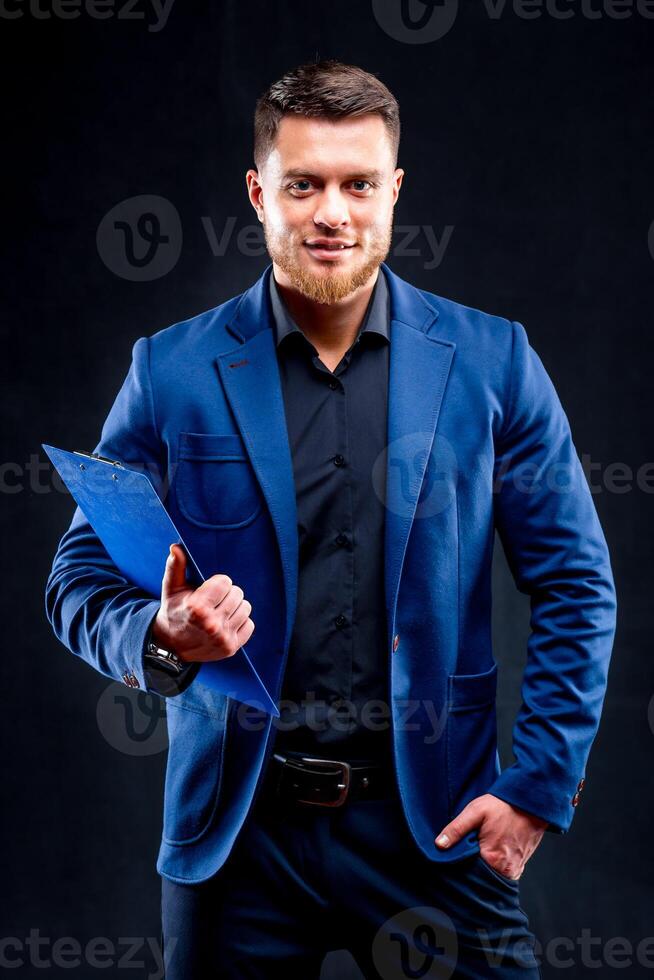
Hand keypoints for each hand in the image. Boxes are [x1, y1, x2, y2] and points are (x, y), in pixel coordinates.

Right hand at [152, 543, 254, 662]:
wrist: (171, 645)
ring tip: (221, 610)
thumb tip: (176, 547)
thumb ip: (175, 567)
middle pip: (237, 593)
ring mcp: (222, 638)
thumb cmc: (174, 611)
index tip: (209, 588)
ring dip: (235, 607)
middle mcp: (211, 624)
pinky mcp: (231, 648)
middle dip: (227, 594)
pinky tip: (226, 622)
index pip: (225, 582)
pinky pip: (249, 625)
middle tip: (215, 600)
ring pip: (245, 608)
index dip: (218, 583)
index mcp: (197, 607)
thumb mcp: (171, 589)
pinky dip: (240, 622)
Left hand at [434, 794, 547, 879]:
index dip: (459, 866)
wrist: (528, 803)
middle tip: (466, 855)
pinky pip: (503, 875)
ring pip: (492, 878)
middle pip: (481, 878)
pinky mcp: (519, 867)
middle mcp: (505, 869)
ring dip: (484, 870)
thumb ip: (456, 829)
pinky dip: (495, 869)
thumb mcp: (475, 811)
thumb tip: (439, 844)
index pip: (468, 873)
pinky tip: (489, 857)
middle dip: (471, 870)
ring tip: (478, 854)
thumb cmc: (502, 806)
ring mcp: (514, 870)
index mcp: (491, 858)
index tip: (454, 859)